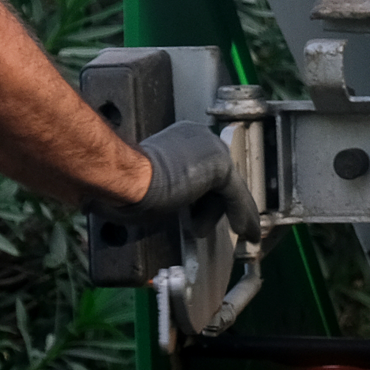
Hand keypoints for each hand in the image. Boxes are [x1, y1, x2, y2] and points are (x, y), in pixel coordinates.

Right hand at [126, 122, 260, 241]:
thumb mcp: (150, 183)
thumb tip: (166, 203)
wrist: (126, 177)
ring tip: (214, 232)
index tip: (201, 211)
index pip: (202, 167)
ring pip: (228, 187)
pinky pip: (236, 195)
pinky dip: (241, 214)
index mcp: (181, 137)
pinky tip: (244, 231)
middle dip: (218, 204)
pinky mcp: (220, 165)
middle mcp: (199, 136)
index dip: (204, 193)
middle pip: (218, 176)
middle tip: (209, 225)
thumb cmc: (125, 182)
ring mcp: (211, 148)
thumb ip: (169, 187)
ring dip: (224, 213)